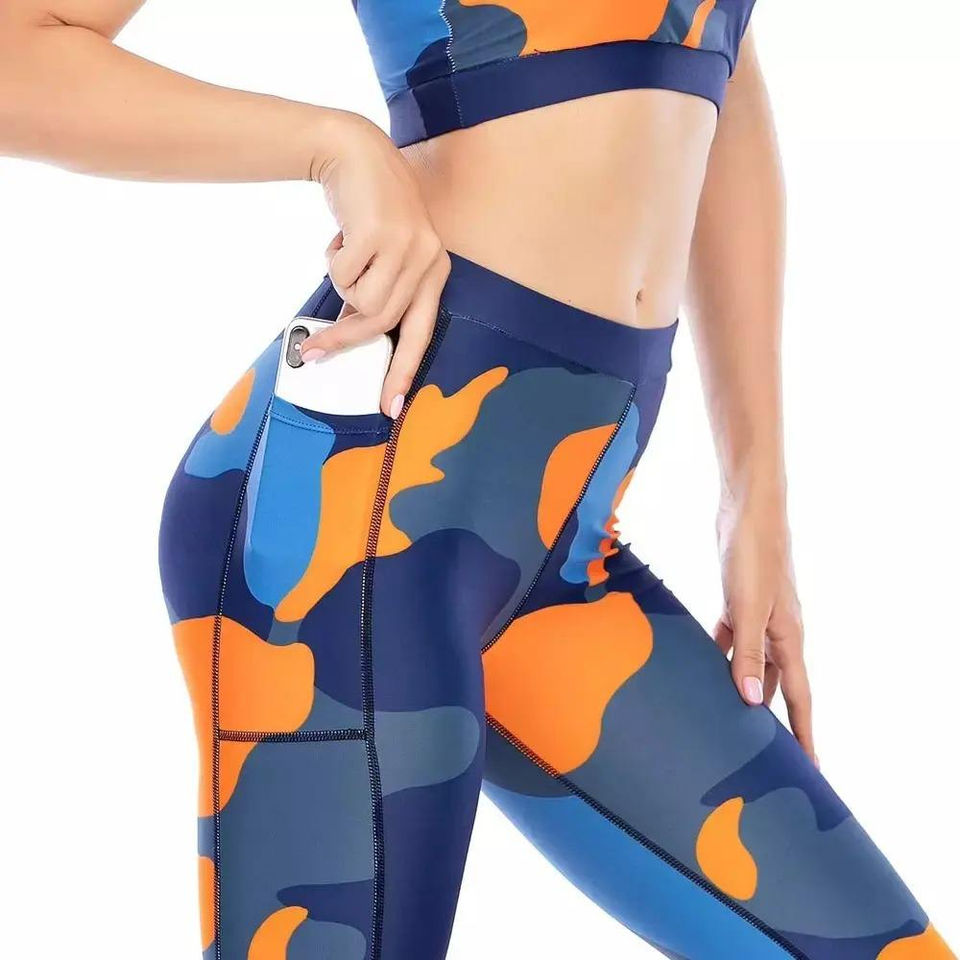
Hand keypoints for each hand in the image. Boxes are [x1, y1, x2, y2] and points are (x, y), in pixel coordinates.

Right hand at [299, 111, 449, 416]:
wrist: (353, 150)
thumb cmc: (366, 208)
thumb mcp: (382, 252)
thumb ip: (377, 291)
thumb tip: (349, 335)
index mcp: (435, 270)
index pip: (421, 333)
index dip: (403, 371)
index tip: (390, 407)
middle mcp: (430, 260)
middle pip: (383, 322)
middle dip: (344, 339)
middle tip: (312, 351)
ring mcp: (409, 246)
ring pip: (362, 302)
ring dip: (340, 286)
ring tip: (342, 258)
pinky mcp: (382, 233)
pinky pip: (344, 275)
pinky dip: (332, 262)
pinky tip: (340, 237)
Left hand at [714, 496, 815, 763]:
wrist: (746, 511)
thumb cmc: (754, 555)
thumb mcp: (748, 607)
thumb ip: (748, 653)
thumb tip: (753, 701)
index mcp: (788, 638)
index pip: (800, 697)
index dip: (803, 733)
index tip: (811, 769)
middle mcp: (778, 633)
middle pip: (779, 687)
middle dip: (773, 720)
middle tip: (764, 756)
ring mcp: (758, 617)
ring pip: (751, 665)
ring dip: (741, 689)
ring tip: (727, 720)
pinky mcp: (737, 603)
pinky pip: (730, 640)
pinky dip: (719, 656)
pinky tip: (701, 670)